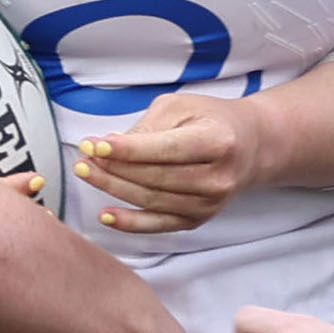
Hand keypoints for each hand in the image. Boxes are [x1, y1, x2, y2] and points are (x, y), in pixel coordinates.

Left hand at [75, 92, 268, 236]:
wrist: (250, 147)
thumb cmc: (210, 120)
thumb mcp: (182, 107)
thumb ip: (147, 127)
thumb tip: (107, 147)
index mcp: (218, 141)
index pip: (166, 149)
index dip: (128, 149)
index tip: (95, 144)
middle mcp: (218, 178)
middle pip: (155, 177)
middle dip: (113, 168)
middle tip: (83, 157)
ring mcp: (209, 204)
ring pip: (151, 201)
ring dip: (113, 188)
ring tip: (86, 172)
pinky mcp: (198, 220)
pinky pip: (158, 225)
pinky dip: (129, 223)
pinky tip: (105, 214)